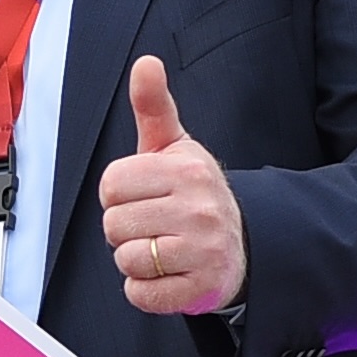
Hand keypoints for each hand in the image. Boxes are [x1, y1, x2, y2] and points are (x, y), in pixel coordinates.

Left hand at [96, 58, 242, 316]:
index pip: (111, 185)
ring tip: (163, 249)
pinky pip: (141, 295)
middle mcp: (199, 208)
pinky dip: (145, 290)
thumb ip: (154, 106)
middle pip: (114, 225)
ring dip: (136, 261)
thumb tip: (145, 62)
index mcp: (187, 170)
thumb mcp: (176, 147)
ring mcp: (203, 250)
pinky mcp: (201, 289)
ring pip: (127, 260)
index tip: (143, 195)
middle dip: (126, 229)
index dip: (118, 194)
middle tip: (155, 225)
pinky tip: (168, 275)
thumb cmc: (195, 194)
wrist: (244, 244)